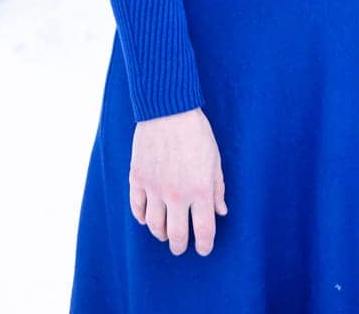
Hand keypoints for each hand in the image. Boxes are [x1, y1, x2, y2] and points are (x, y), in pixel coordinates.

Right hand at [128, 107, 227, 255]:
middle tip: (181, 246)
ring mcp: (154, 188)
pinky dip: (142, 218)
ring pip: (154, 227)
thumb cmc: (196, 132)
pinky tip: (148, 217)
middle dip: (179, 246)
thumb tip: (220, 212)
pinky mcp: (137, 179)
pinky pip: (137, 209)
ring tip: (165, 233)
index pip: (203, 231)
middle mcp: (176, 194)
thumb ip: (217, 188)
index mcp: (199, 190)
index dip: (204, 245)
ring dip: (160, 233)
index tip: (203, 249)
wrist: (168, 108)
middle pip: (175, 236)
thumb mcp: (215, 159)